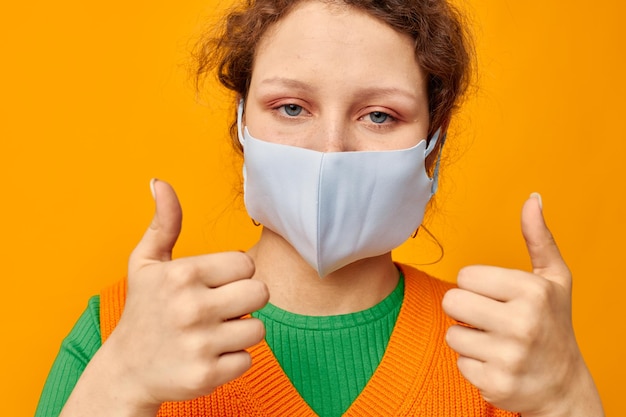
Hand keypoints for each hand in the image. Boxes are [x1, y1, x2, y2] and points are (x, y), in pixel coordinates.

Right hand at [103, 179, 268, 409]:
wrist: (126, 370)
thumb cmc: (143, 310)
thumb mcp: (146, 263)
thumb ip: (164, 223)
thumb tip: (160, 182)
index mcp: (183, 274)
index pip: (247, 265)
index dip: (235, 275)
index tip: (214, 284)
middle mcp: (192, 307)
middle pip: (260, 293)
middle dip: (244, 300)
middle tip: (219, 308)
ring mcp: (200, 343)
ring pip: (258, 328)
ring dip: (240, 331)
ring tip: (212, 332)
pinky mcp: (207, 376)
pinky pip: (248, 359)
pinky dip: (233, 359)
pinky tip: (208, 355)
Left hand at [442, 194, 603, 416]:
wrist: (563, 385)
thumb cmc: (554, 324)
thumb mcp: (553, 279)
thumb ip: (538, 238)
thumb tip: (532, 198)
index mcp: (531, 291)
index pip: (465, 276)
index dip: (477, 285)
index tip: (497, 296)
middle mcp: (522, 324)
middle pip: (452, 302)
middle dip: (466, 309)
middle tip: (490, 318)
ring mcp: (509, 357)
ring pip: (451, 334)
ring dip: (468, 337)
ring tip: (495, 341)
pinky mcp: (495, 384)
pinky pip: (458, 362)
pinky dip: (473, 363)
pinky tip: (496, 362)